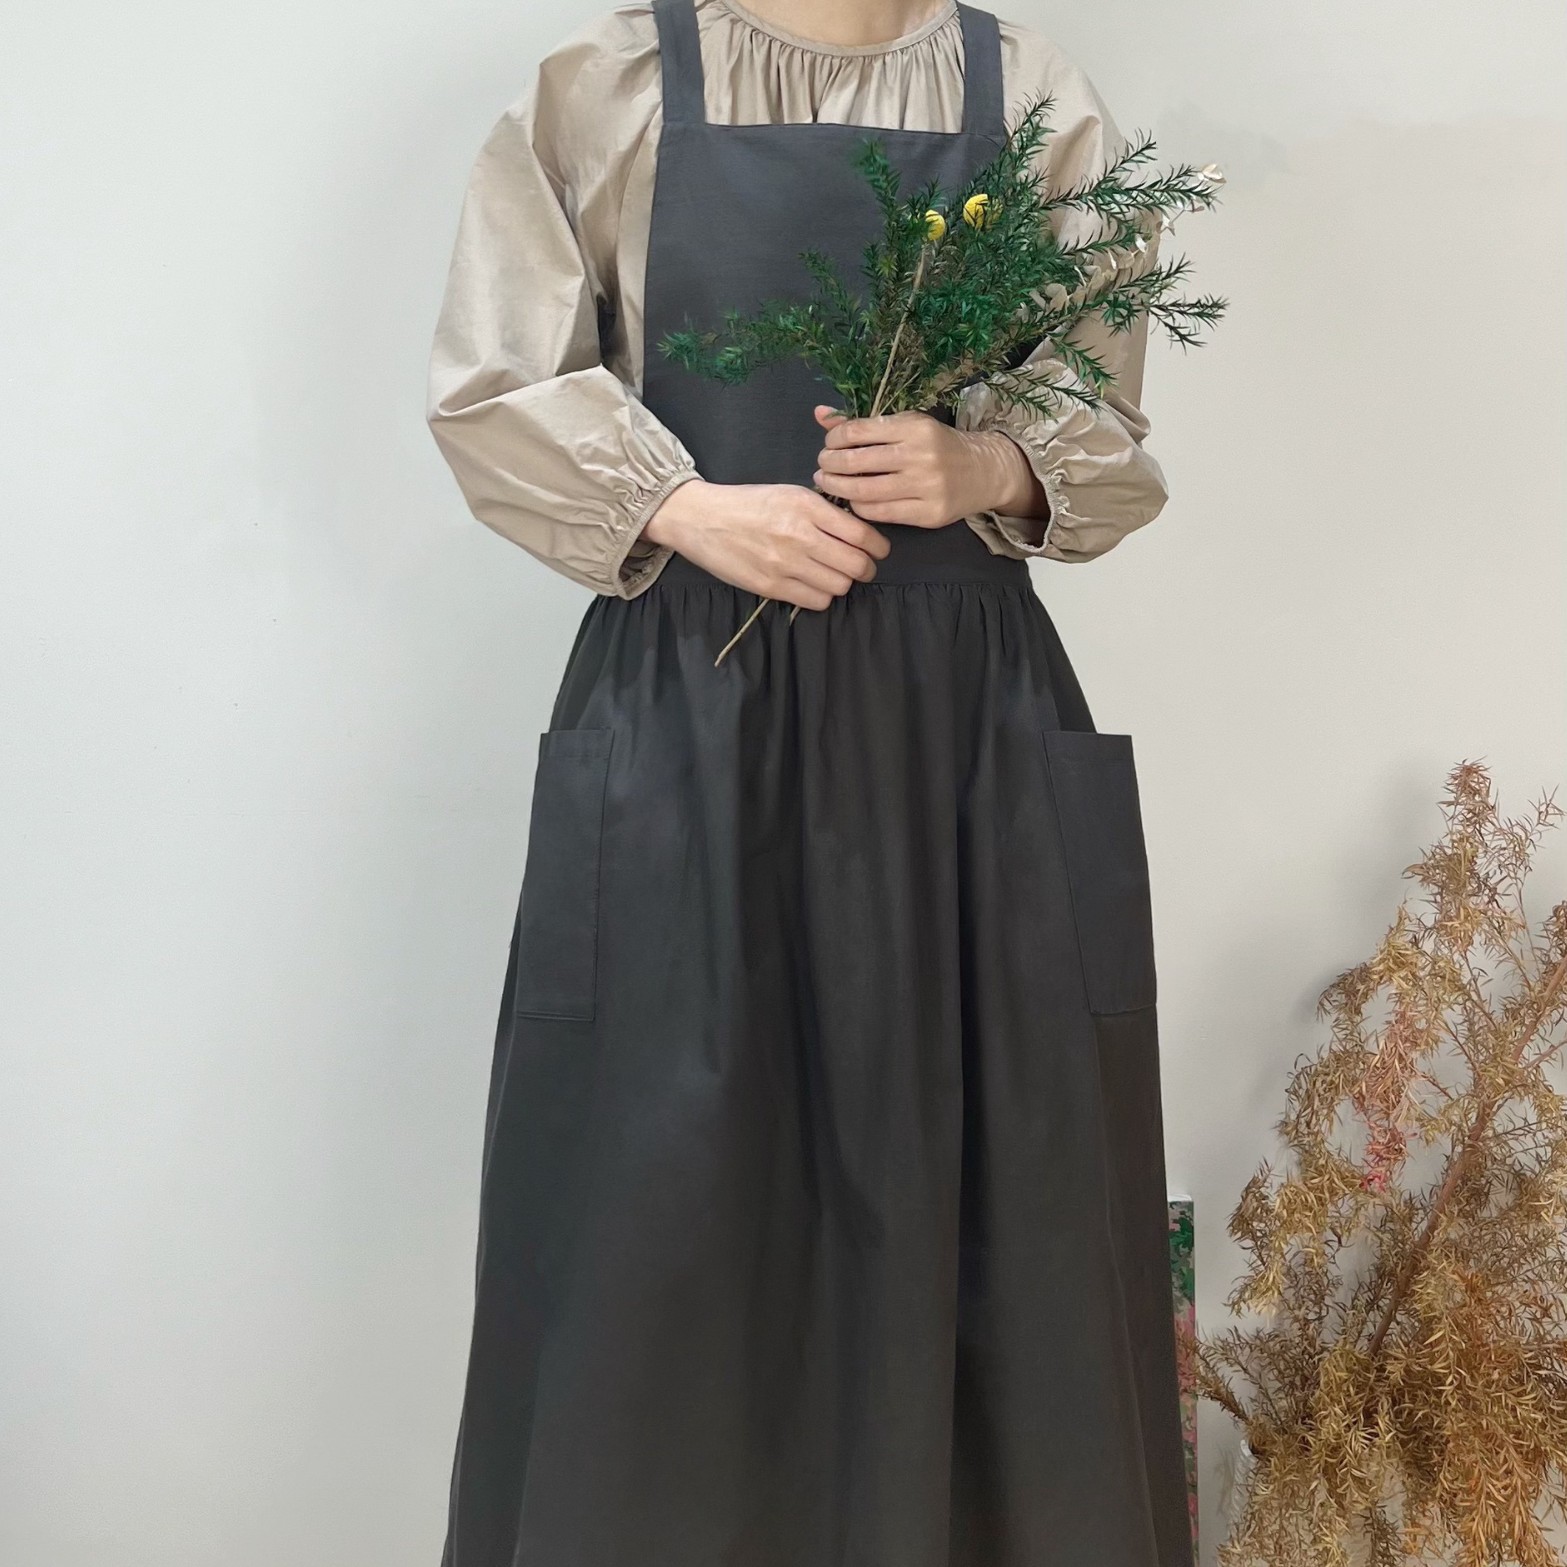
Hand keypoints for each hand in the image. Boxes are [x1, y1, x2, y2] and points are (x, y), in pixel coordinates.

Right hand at [643, 477, 890, 610]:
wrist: (702, 518)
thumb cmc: (747, 503)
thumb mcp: (789, 494)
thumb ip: (823, 512)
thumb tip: (857, 531)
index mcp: (807, 507)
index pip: (861, 534)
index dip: (878, 547)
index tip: (878, 550)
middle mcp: (799, 536)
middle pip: (855, 565)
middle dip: (866, 568)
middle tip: (862, 567)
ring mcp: (785, 564)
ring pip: (839, 586)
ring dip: (842, 582)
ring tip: (833, 574)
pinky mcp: (771, 586)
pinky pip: (816, 601)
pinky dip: (822, 596)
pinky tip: (814, 584)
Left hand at [812, 406, 1047, 531]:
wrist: (983, 472)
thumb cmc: (937, 446)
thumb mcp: (906, 425)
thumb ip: (863, 423)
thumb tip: (819, 415)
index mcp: (914, 427)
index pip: (858, 431)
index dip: (834, 439)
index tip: (829, 445)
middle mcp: (920, 455)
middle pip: (856, 462)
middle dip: (829, 465)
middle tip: (822, 466)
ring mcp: (926, 487)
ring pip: (864, 491)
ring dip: (838, 488)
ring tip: (829, 483)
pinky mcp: (928, 514)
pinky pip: (880, 513)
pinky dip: (859, 507)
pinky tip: (854, 500)